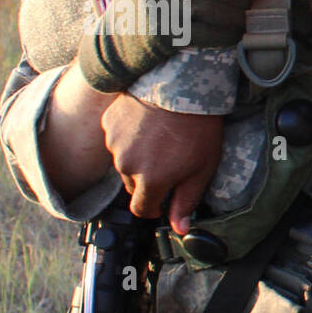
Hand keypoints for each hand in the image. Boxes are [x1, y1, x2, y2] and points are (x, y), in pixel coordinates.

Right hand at [101, 94, 223, 234]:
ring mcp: (114, 143)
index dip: (154, 207)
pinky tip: (148, 125)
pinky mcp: (109, 123)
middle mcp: (126, 166)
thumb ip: (187, 201)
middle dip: (148, 180)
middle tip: (169, 161)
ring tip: (160, 139)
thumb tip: (180, 228)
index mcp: (150, 181)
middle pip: (133, 185)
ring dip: (137, 157)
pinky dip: (129, 137)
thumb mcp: (202, 168)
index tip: (163, 200)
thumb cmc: (198, 127)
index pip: (142, 209)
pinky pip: (116, 139)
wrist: (181, 84)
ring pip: (124, 162)